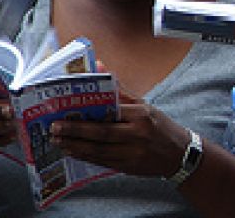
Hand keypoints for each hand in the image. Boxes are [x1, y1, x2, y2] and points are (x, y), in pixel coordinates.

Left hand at [49, 92, 188, 177]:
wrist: (180, 154)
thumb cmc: (160, 126)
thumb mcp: (145, 106)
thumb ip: (120, 91)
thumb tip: (99, 67)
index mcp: (141, 115)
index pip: (110, 112)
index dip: (86, 114)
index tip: (66, 111)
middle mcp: (137, 134)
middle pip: (101, 133)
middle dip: (74, 131)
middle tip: (54, 128)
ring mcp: (132, 153)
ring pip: (98, 150)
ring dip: (75, 146)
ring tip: (58, 141)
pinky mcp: (128, 167)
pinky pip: (102, 161)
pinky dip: (86, 156)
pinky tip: (73, 151)